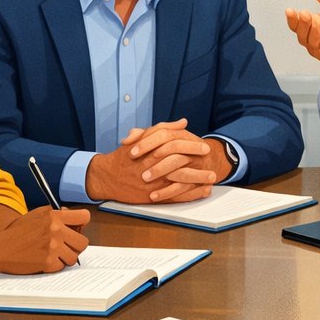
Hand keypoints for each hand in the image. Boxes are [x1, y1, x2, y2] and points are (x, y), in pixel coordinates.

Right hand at [0, 206, 90, 273]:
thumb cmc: (17, 232)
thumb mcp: (37, 215)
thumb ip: (56, 215)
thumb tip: (74, 220)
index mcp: (54, 216)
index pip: (84, 217)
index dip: (82, 224)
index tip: (76, 228)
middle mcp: (56, 230)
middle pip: (83, 242)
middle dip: (76, 245)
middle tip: (66, 246)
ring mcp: (52, 247)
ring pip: (74, 257)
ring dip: (66, 258)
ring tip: (55, 255)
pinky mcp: (48, 262)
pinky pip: (62, 267)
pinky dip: (55, 266)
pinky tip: (45, 261)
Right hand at [86, 119, 219, 203]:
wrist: (107, 177)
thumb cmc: (126, 156)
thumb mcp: (142, 138)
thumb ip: (163, 129)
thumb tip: (183, 122)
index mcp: (150, 151)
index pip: (173, 146)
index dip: (191, 146)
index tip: (205, 146)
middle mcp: (151, 167)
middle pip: (178, 164)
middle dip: (197, 164)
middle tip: (212, 162)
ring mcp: (152, 183)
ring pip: (178, 182)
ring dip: (197, 180)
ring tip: (213, 179)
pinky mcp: (152, 197)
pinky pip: (175, 197)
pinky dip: (190, 195)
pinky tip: (203, 192)